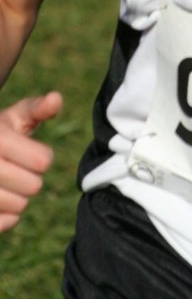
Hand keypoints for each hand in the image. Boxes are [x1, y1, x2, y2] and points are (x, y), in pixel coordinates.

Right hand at [0, 91, 62, 231]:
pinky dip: (6, 216)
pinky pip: (4, 224)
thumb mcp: (16, 117)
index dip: (41, 157)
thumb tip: (56, 98)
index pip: (43, 161)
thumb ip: (37, 108)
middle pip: (33, 186)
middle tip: (17, 169)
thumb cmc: (0, 134)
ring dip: (18, 197)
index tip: (29, 152)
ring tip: (6, 183)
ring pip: (19, 206)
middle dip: (30, 177)